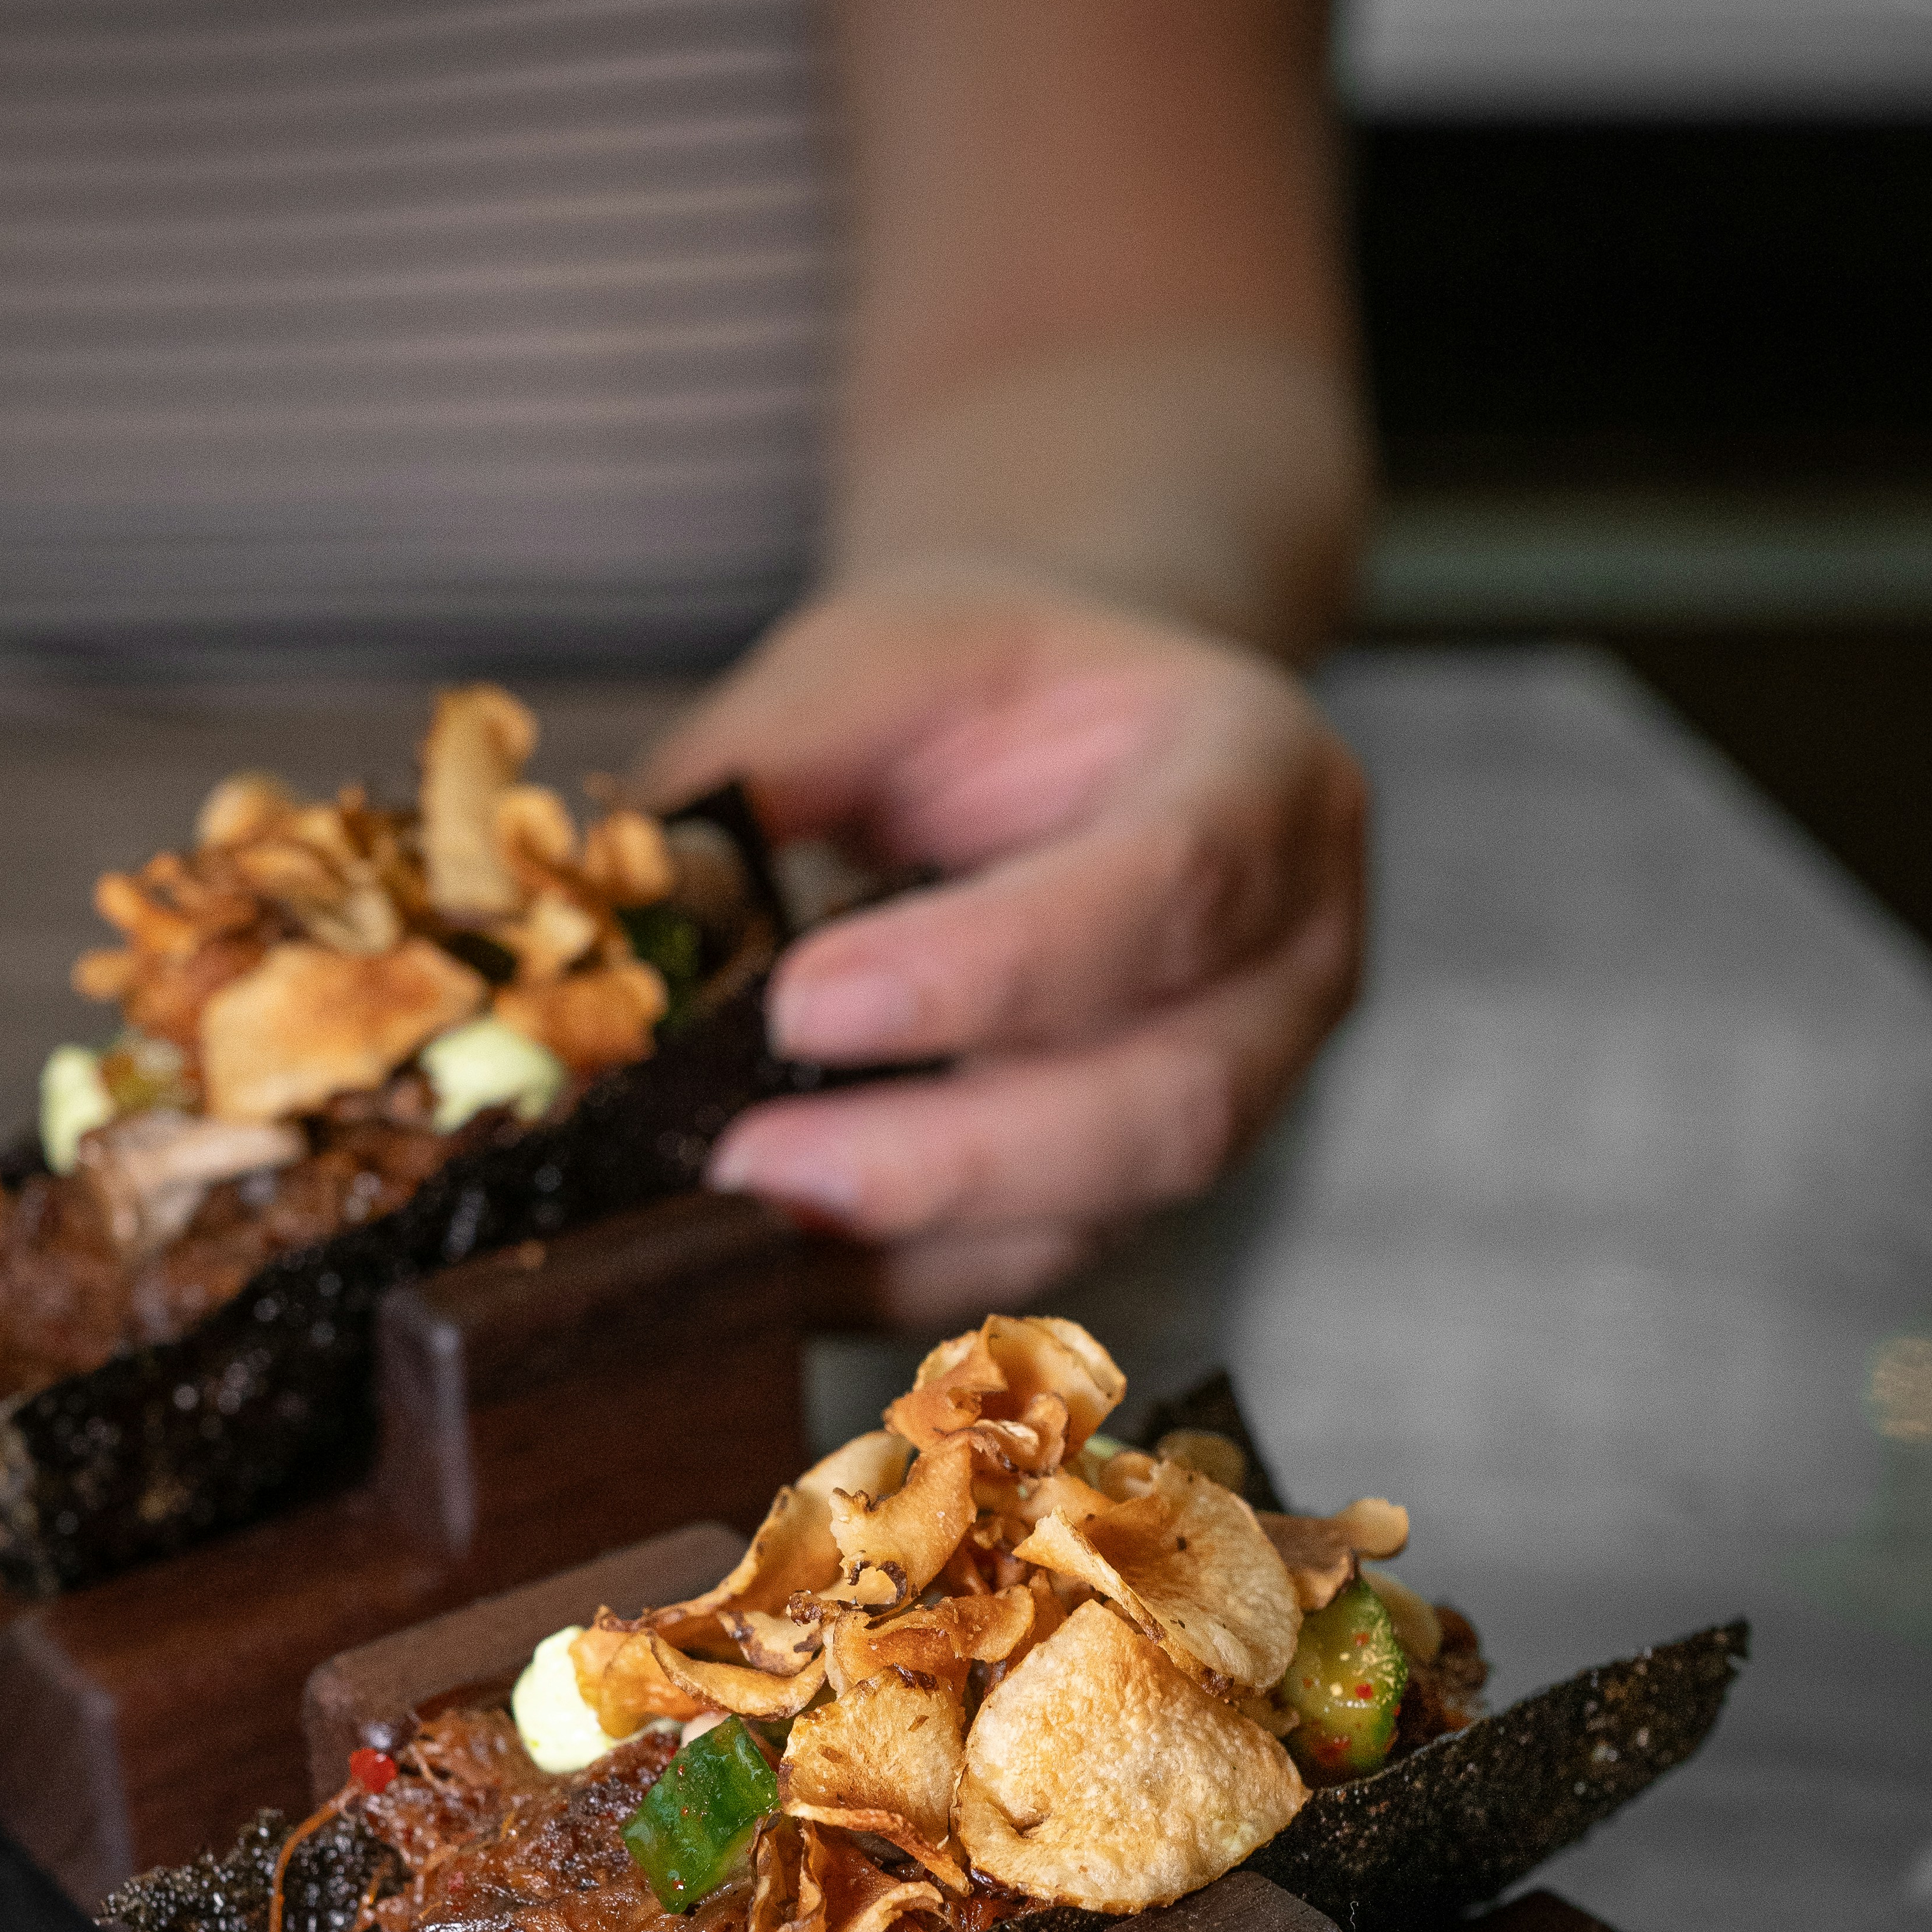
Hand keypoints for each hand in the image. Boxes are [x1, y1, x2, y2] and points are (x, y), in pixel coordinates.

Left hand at [641, 574, 1366, 1327]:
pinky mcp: (1135, 1189)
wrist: (1076, 746)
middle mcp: (1284, 964)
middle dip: (947, 1159)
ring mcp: (1230, 1097)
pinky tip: (759, 1266)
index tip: (802, 1004)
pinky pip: (1026, 1274)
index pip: (1168, 889)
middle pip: (1161, 1105)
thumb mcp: (894, 650)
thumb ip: (782, 754)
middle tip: (750, 1166)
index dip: (992, 966)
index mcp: (1265, 783)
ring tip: (730, 1227)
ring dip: (905, 1244)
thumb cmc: (998, 694)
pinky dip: (887, 1281)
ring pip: (1099, 1218)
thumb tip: (647, 891)